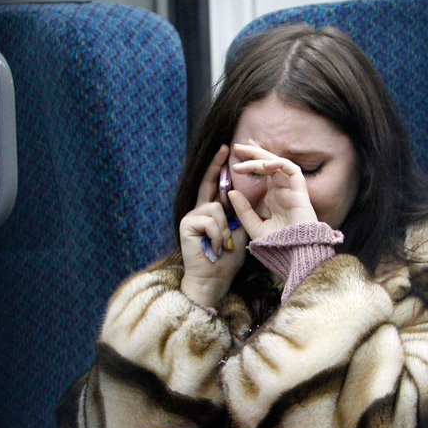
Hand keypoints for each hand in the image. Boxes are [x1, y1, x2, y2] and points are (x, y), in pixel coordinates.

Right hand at [179, 144, 248, 307]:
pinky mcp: (187, 224)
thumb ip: (238, 213)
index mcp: (211, 211)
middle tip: (224, 148)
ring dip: (224, 230)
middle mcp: (199, 210)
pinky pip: (211, 220)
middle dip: (215, 166)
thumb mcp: (238, 231)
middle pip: (207, 183)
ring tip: (222, 245)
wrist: (213, 279)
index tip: (225, 151)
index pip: (215, 185)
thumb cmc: (227, 259)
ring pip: (216, 209)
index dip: (218, 168)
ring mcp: (191, 216)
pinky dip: (217, 235)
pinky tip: (213, 247)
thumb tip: (240, 192)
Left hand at [228, 142, 317, 239]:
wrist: (295, 254)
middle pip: (269, 164)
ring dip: (262, 157)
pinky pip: (292, 170)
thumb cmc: (278, 243)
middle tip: (237, 147)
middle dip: (254, 153)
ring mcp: (292, 190)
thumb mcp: (254, 226)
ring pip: (278, 164)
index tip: (235, 158)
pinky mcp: (301, 191)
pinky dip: (279, 164)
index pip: (263, 173)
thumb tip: (231, 192)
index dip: (251, 162)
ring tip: (245, 154)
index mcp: (274, 197)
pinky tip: (264, 164)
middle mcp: (283, 190)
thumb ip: (244, 210)